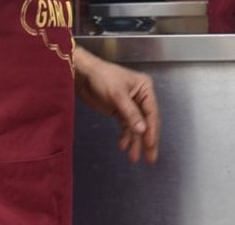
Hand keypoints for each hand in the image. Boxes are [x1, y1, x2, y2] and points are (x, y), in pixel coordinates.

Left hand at [75, 49, 159, 164]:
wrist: (83, 75)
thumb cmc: (102, 77)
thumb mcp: (118, 95)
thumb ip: (131, 113)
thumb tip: (142, 130)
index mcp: (144, 88)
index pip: (152, 113)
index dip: (152, 130)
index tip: (150, 145)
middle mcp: (140, 97)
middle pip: (147, 122)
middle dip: (147, 141)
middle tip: (150, 158)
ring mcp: (130, 105)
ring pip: (136, 127)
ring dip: (135, 142)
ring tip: (133, 158)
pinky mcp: (119, 111)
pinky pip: (126, 127)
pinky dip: (125, 137)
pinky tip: (123, 146)